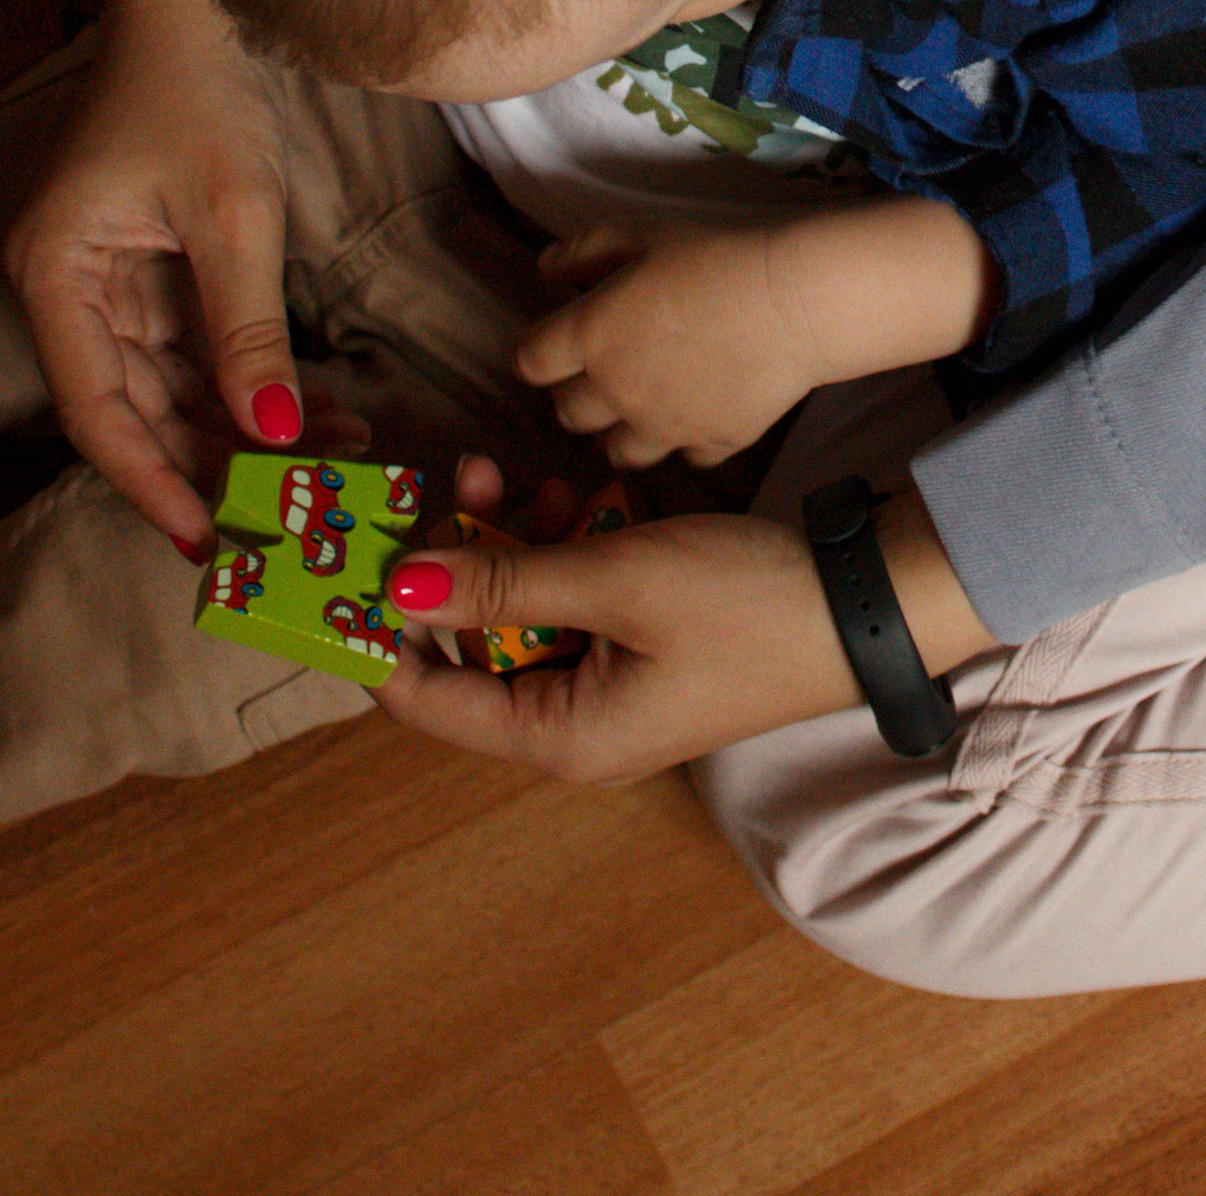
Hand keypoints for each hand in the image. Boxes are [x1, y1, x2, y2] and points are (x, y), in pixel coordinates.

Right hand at [4, 0, 305, 552]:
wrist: (196, 1)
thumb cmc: (197, 90)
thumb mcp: (232, 213)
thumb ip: (245, 329)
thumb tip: (271, 431)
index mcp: (57, 277)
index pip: (96, 413)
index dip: (152, 482)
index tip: (210, 540)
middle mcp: (70, 289)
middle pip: (136, 408)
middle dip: (216, 460)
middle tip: (295, 510)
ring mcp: (112, 280)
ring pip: (173, 386)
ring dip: (244, 424)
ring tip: (332, 457)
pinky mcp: (156, 268)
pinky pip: (197, 348)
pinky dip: (250, 379)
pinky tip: (316, 409)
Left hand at [378, 475, 993, 779]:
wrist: (863, 602)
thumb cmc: (740, 603)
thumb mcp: (615, 578)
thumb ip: (504, 579)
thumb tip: (399, 585)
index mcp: (556, 736)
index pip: (426, 698)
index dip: (378, 633)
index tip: (342, 564)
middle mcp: (572, 723)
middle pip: (473, 644)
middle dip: (459, 558)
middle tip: (457, 476)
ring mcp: (610, 683)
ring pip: (523, 609)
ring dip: (515, 540)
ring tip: (516, 469)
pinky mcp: (643, 644)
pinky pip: (574, 598)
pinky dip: (567, 545)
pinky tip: (579, 491)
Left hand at [518, 199, 1002, 468]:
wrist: (791, 300)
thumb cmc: (714, 255)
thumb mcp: (642, 233)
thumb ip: (584, 250)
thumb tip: (546, 269)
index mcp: (590, 336)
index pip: (530, 363)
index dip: (540, 353)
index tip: (559, 343)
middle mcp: (615, 392)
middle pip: (568, 413)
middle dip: (579, 393)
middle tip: (608, 367)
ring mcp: (662, 427)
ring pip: (617, 452)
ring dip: (623, 429)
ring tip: (648, 402)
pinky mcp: (710, 444)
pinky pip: (685, 457)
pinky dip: (688, 439)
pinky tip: (704, 408)